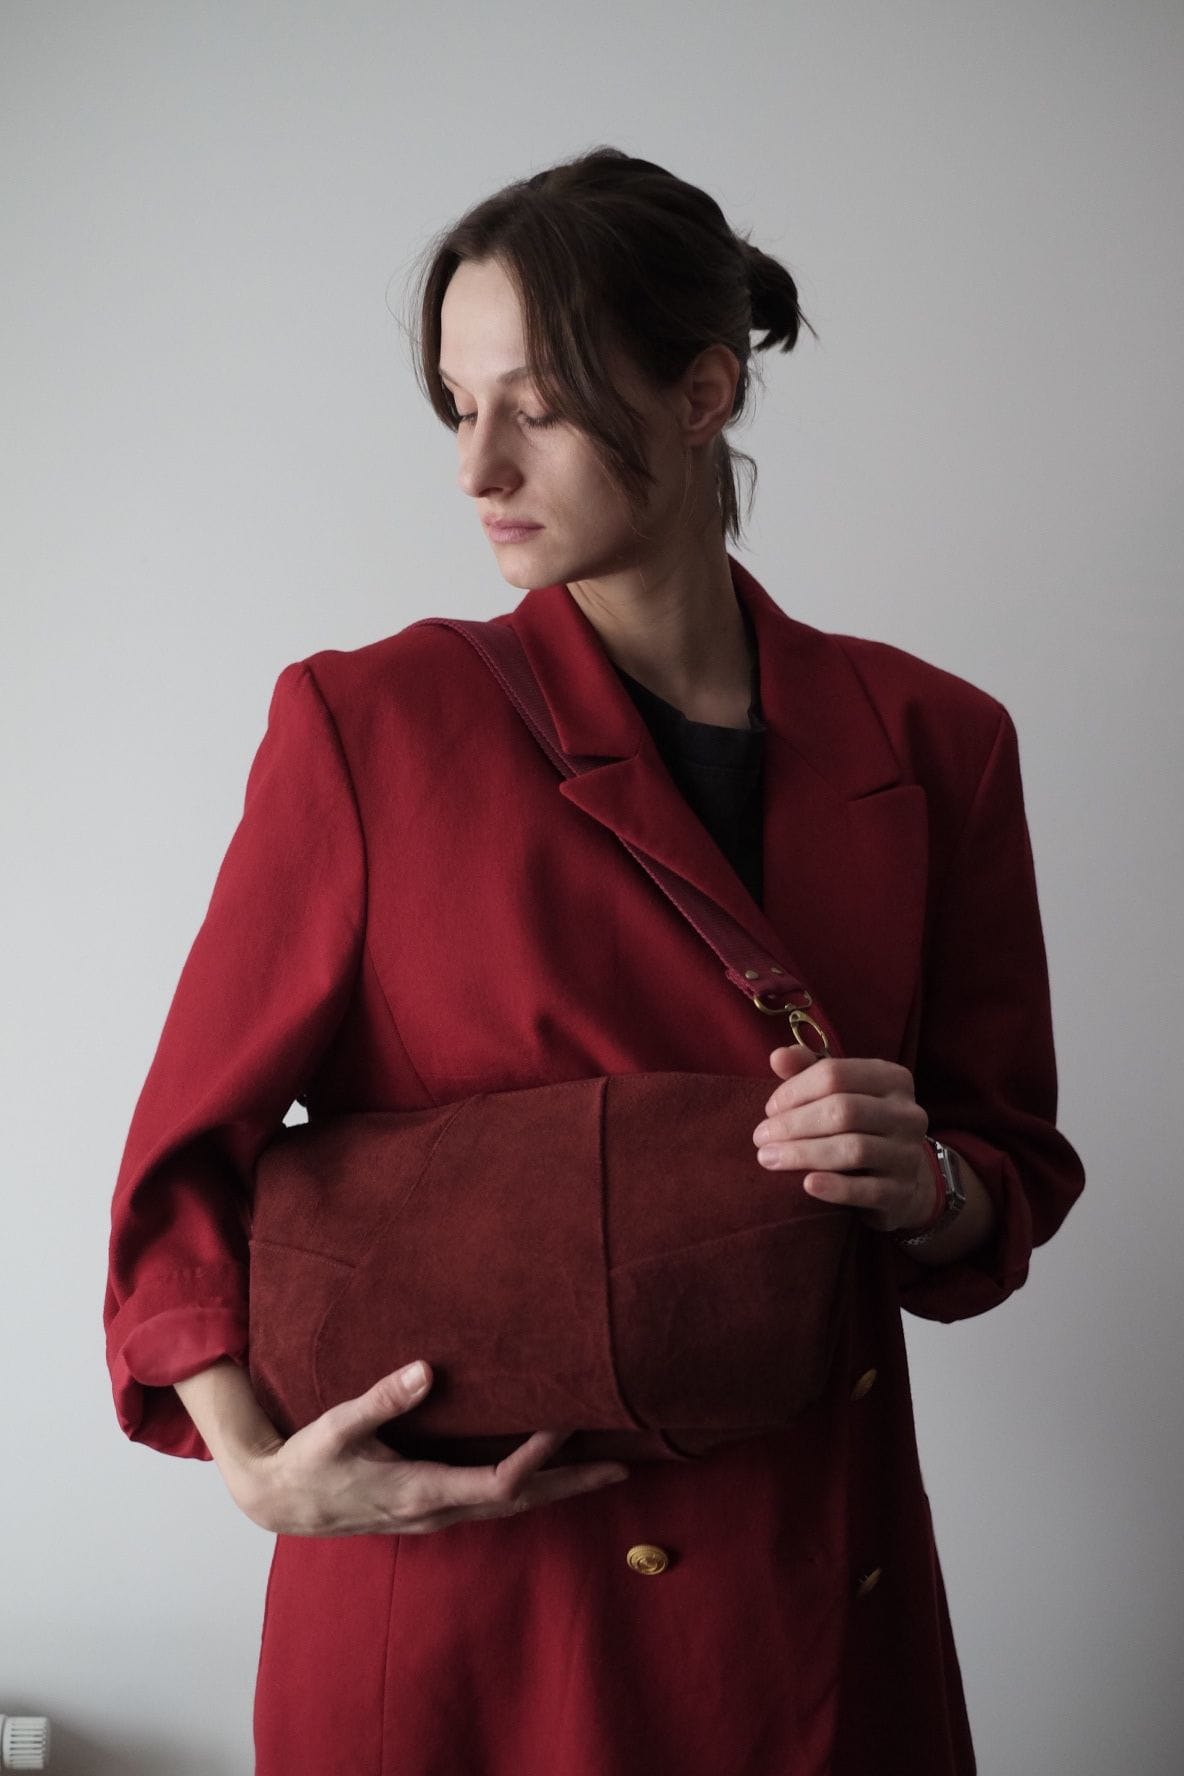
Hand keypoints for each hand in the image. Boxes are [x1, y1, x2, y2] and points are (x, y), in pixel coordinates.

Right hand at [227, 1362, 630, 1536]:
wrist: (278, 1500)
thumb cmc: (308, 1461)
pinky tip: (546, 1472)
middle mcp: (436, 1510)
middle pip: (521, 1503)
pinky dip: (529, 1487)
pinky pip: (493, 1502)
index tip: (567, 1423)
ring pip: (511, 1507)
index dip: (537, 1459)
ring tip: (601, 1469)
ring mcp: (436, 1514)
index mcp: (420, 1492)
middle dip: (571, 1484)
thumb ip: (380, 1399)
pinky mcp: (431, 1508)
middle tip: (622, 1468)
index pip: (498, 1483)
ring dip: (557, 1488)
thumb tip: (424, 1370)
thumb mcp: (337, 1426)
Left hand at [753, 1045, 935, 1234]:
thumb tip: (777, 1057)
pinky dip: (835, 1187)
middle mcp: (907, 1113)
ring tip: (769, 1158)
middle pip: (843, 1111)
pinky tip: (806, 1184)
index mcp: (892, 1078)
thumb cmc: (860, 1124)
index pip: (835, 1074)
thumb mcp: (838, 1091)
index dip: (795, 1091)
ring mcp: (908, 1154)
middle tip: (760, 1137)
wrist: (901, 1177)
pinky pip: (867, 1190)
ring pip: (853, 1149)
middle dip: (793, 1124)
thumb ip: (807, 1070)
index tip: (769, 1110)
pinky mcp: (903, 1191)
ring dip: (803, 1153)